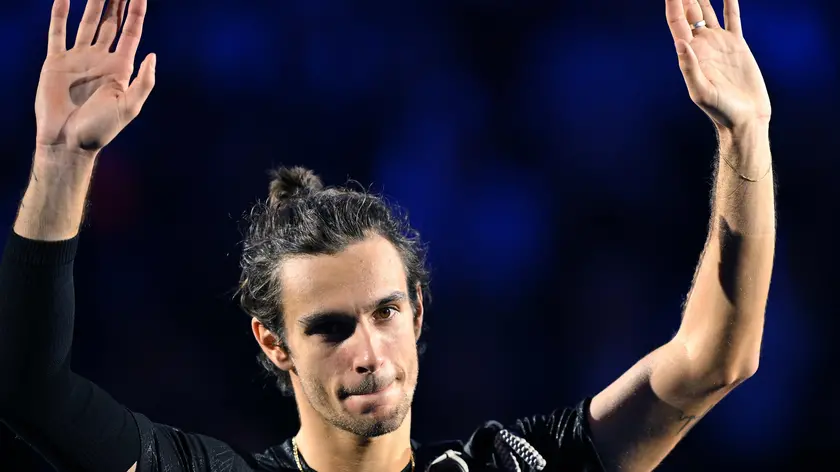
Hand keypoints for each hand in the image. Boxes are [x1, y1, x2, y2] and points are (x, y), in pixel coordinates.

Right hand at [35, 0, 154, 156]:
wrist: (68, 141)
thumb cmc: (101, 129)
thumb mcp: (129, 106)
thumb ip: (144, 81)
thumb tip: (152, 54)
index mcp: (120, 68)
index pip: (131, 32)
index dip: (136, 12)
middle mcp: (100, 59)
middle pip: (111, 22)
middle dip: (116, 1)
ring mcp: (78, 59)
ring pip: (87, 22)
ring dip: (92, 2)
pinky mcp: (56, 62)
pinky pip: (58, 32)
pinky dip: (60, 13)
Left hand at [666, 0, 770, 129]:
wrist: (744, 117)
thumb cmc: (720, 110)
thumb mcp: (701, 92)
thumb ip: (690, 68)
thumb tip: (680, 43)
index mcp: (690, 53)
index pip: (676, 21)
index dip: (673, 3)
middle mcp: (701, 44)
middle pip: (689, 11)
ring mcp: (718, 43)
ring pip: (707, 10)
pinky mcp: (736, 44)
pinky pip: (732, 17)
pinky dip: (729, 2)